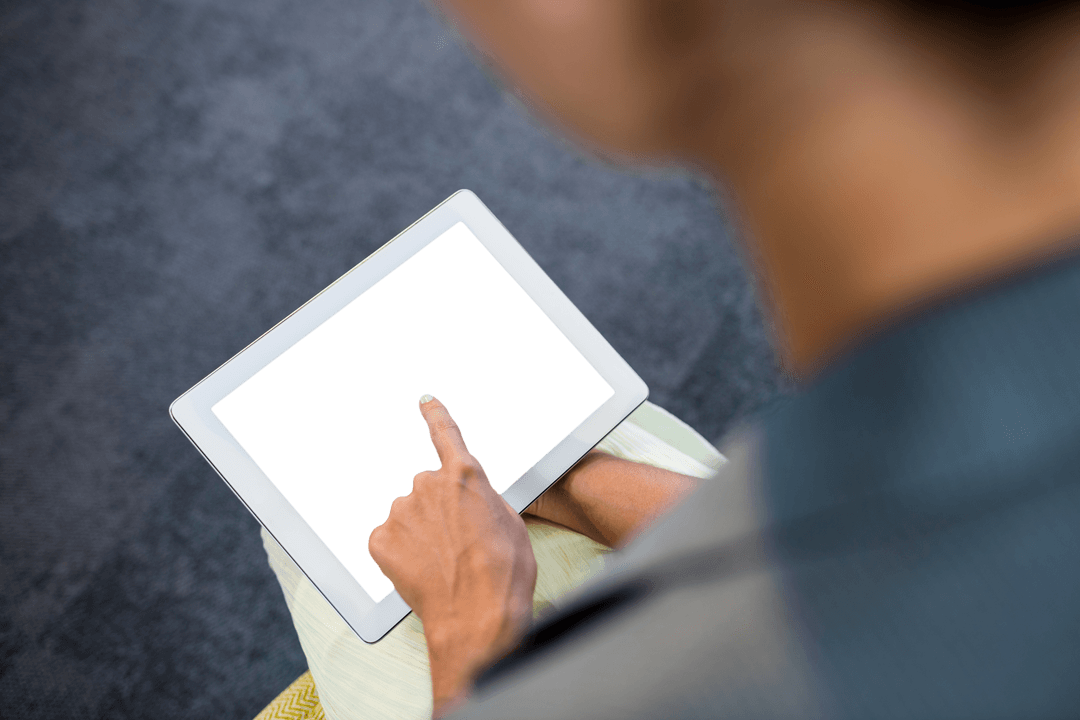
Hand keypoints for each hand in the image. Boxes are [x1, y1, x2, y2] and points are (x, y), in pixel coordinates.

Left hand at [368, 395, 536, 717]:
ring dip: (421, 533)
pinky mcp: (380, 540)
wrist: (478, 615)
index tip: (425, 401)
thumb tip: (469, 499)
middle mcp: (427, 485)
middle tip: (459, 543)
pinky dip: (401, 552)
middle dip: (438, 510)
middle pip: (427, 489)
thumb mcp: (511, 523)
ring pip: (408, 515)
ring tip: (444, 563)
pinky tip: (422, 570)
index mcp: (464, 475)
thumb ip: (484, 499)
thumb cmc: (504, 572)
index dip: (436, 416)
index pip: (446, 434)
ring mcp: (400, 512)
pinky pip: (389, 539)